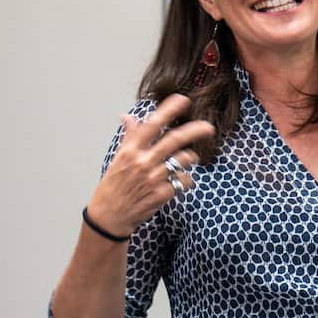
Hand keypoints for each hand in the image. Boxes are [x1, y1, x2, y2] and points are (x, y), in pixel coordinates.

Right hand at [86, 94, 214, 235]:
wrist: (109, 216)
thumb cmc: (113, 186)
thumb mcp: (118, 159)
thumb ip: (129, 137)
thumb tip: (129, 117)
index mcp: (131, 150)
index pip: (152, 125)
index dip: (168, 110)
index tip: (182, 100)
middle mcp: (143, 162)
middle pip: (174, 140)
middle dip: (195, 131)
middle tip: (209, 127)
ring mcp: (154, 178)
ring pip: (184, 160)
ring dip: (190, 158)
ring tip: (188, 160)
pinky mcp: (163, 194)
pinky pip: (184, 181)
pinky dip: (185, 180)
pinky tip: (178, 182)